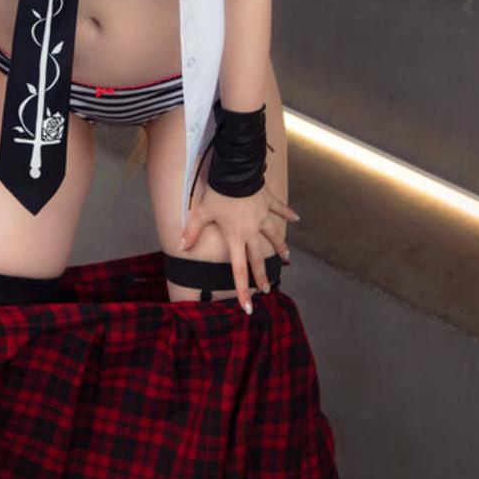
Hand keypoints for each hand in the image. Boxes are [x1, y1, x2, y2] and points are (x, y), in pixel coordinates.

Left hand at [181, 180, 297, 314]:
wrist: (236, 171)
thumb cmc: (218, 192)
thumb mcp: (201, 212)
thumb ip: (192, 230)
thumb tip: (182, 246)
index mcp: (235, 236)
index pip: (238, 269)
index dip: (242, 290)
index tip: (247, 308)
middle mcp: (252, 230)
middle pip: (258, 257)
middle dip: (261, 276)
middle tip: (266, 289)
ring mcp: (262, 216)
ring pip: (274, 236)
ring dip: (280, 248)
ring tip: (286, 259)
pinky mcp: (268, 202)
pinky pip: (280, 210)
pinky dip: (288, 214)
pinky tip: (296, 219)